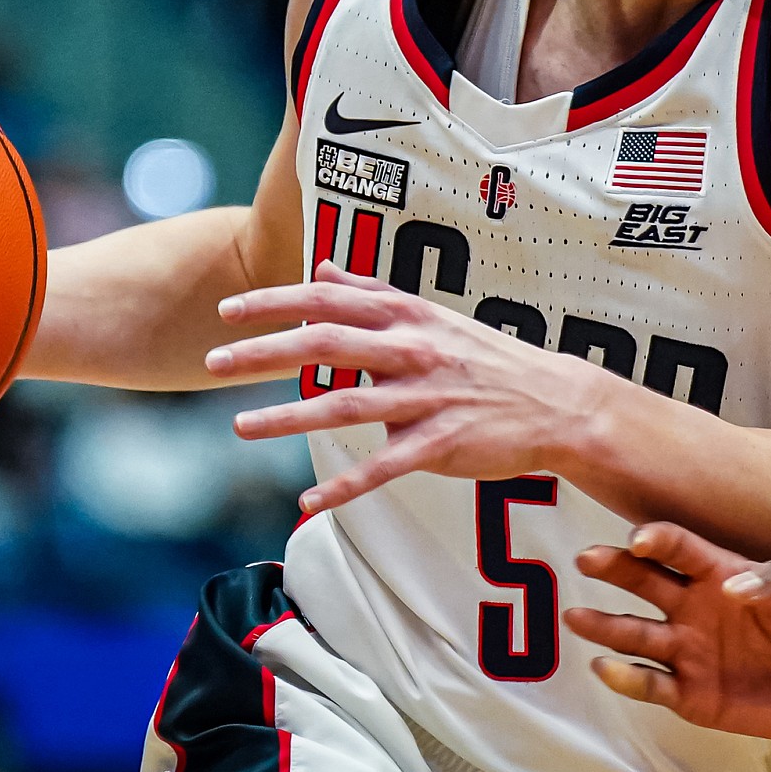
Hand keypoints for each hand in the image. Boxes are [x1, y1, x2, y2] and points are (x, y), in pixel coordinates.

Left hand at [205, 264, 599, 514]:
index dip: (275, 304)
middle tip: (214, 363)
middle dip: (264, 352)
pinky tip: (308, 502)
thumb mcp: (432, 316)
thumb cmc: (488, 359)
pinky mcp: (443, 442)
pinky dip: (345, 486)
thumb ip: (374, 294)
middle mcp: (414, 350)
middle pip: (326, 344)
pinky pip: (385, 465)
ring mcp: (428, 397)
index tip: (227, 312)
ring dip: (288, 417)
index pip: (329, 300)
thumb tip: (325, 269)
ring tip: (241, 428)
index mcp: (408, 316)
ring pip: (345, 404)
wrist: (556, 403)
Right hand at [568, 522, 770, 744]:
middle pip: (645, 582)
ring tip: (576, 618)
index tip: (639, 538)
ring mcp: (690, 652)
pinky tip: (606, 668)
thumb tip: (734, 585)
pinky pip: (651, 685)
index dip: (658, 539)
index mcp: (725, 573)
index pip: (681, 548)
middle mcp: (696, 607)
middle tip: (588, 558)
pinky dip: (627, 678)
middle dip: (615, 568)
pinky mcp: (691, 695)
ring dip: (605, 626)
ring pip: (636, 634)